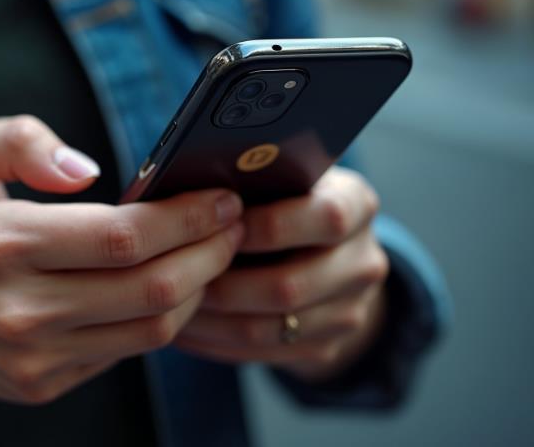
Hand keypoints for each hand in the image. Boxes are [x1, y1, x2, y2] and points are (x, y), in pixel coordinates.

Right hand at [0, 116, 243, 403]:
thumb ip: (19, 138)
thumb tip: (90, 169)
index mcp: (3, 242)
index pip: (124, 236)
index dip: (187, 217)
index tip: (221, 197)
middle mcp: (21, 309)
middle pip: (153, 290)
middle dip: (212, 254)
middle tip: (233, 223)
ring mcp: (32, 357)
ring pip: (149, 332)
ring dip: (195, 291)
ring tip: (209, 254)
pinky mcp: (38, 385)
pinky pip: (121, 354)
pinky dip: (155, 320)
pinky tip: (162, 286)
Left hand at [174, 167, 388, 381]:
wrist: (328, 254)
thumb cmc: (284, 200)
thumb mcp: (285, 178)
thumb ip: (256, 181)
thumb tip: (193, 194)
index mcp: (356, 205)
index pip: (324, 218)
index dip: (268, 224)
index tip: (216, 224)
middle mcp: (363, 261)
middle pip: (290, 285)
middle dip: (224, 283)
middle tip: (176, 275)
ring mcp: (350, 311)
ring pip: (270, 328)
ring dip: (212, 321)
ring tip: (170, 305)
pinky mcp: (327, 347)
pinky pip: (263, 354)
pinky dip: (216, 343)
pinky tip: (184, 328)